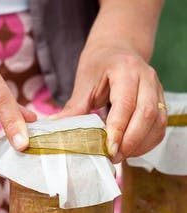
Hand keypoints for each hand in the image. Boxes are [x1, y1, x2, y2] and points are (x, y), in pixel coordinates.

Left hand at [53, 45, 166, 162]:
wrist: (117, 49)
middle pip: (147, 114)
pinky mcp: (161, 102)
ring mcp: (157, 89)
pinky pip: (160, 127)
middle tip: (114, 157)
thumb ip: (75, 107)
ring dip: (141, 144)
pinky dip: (147, 143)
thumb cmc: (99, 65)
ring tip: (121, 156)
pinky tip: (132, 150)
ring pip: (158, 122)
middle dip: (131, 141)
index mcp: (125, 70)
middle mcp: (146, 78)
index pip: (126, 103)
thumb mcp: (84, 82)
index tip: (109, 149)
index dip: (119, 129)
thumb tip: (56, 127)